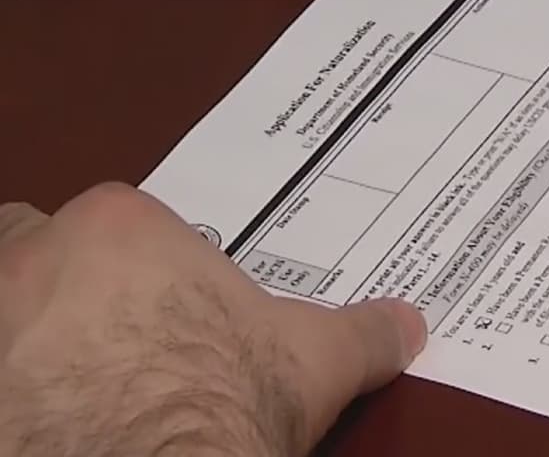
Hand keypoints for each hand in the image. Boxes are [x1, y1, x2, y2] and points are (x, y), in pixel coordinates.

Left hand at [0, 183, 427, 455]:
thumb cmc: (224, 398)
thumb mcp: (315, 358)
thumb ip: (362, 332)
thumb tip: (406, 325)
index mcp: (123, 228)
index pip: (114, 227)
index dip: (139, 274)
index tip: (161, 320)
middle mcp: (41, 255)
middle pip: (33, 249)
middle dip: (57, 289)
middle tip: (102, 349)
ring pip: (0, 303)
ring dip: (21, 334)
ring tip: (68, 390)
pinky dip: (14, 392)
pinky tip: (45, 423)